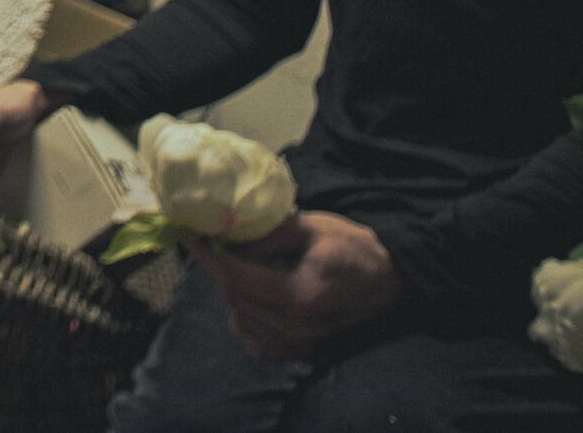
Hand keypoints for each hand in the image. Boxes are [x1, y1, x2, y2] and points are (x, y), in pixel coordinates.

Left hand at [191, 211, 403, 361]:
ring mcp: (300, 346)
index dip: (208, 257)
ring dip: (230, 294)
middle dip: (217, 271)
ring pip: (242, 323)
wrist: (392, 283)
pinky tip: (251, 298)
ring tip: (235, 267)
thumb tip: (229, 236)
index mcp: (301, 296)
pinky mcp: (302, 354)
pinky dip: (245, 320)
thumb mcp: (314, 228)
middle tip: (209, 246)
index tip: (191, 236)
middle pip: (236, 301)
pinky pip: (257, 343)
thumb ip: (269, 234)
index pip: (237, 279)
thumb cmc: (356, 250)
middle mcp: (298, 329)